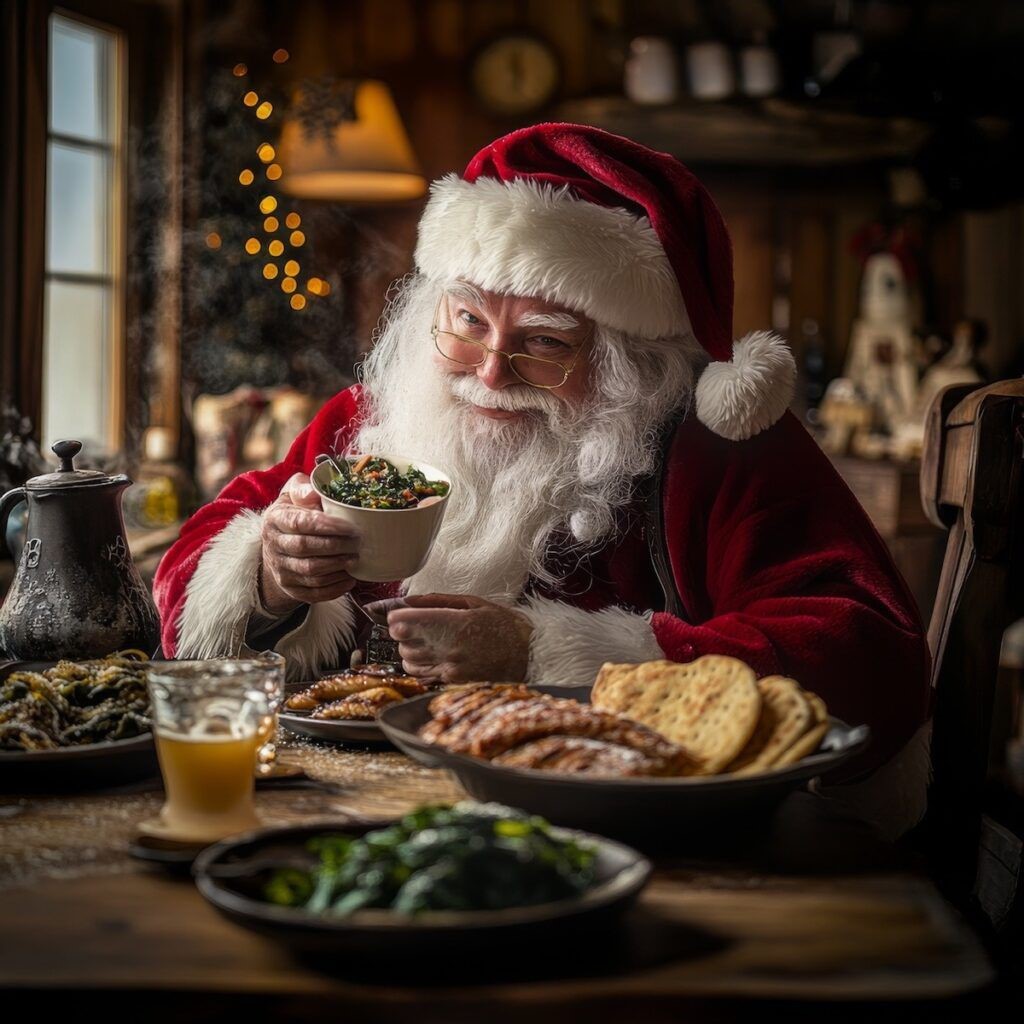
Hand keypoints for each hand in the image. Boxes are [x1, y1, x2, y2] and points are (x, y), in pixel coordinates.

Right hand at [259, 473, 360, 615]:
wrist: (278, 545)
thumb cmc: (294, 513)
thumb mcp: (293, 494)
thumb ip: (303, 489)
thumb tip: (314, 493)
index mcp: (274, 520)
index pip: (299, 523)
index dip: (326, 526)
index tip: (350, 526)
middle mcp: (273, 546)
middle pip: (305, 548)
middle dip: (336, 546)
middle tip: (358, 543)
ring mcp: (280, 570)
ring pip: (310, 572)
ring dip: (337, 566)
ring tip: (356, 558)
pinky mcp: (290, 588)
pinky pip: (313, 593)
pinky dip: (334, 588)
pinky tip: (349, 578)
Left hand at [365, 594, 533, 683]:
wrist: (531, 658)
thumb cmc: (505, 627)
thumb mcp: (475, 603)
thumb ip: (437, 600)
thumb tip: (407, 600)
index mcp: (454, 625)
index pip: (403, 622)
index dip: (397, 616)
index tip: (401, 614)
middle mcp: (448, 650)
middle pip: (402, 643)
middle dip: (405, 633)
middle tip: (419, 626)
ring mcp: (450, 671)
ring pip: (409, 662)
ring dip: (411, 651)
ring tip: (430, 642)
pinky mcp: (453, 685)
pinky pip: (423, 676)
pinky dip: (422, 666)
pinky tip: (437, 657)